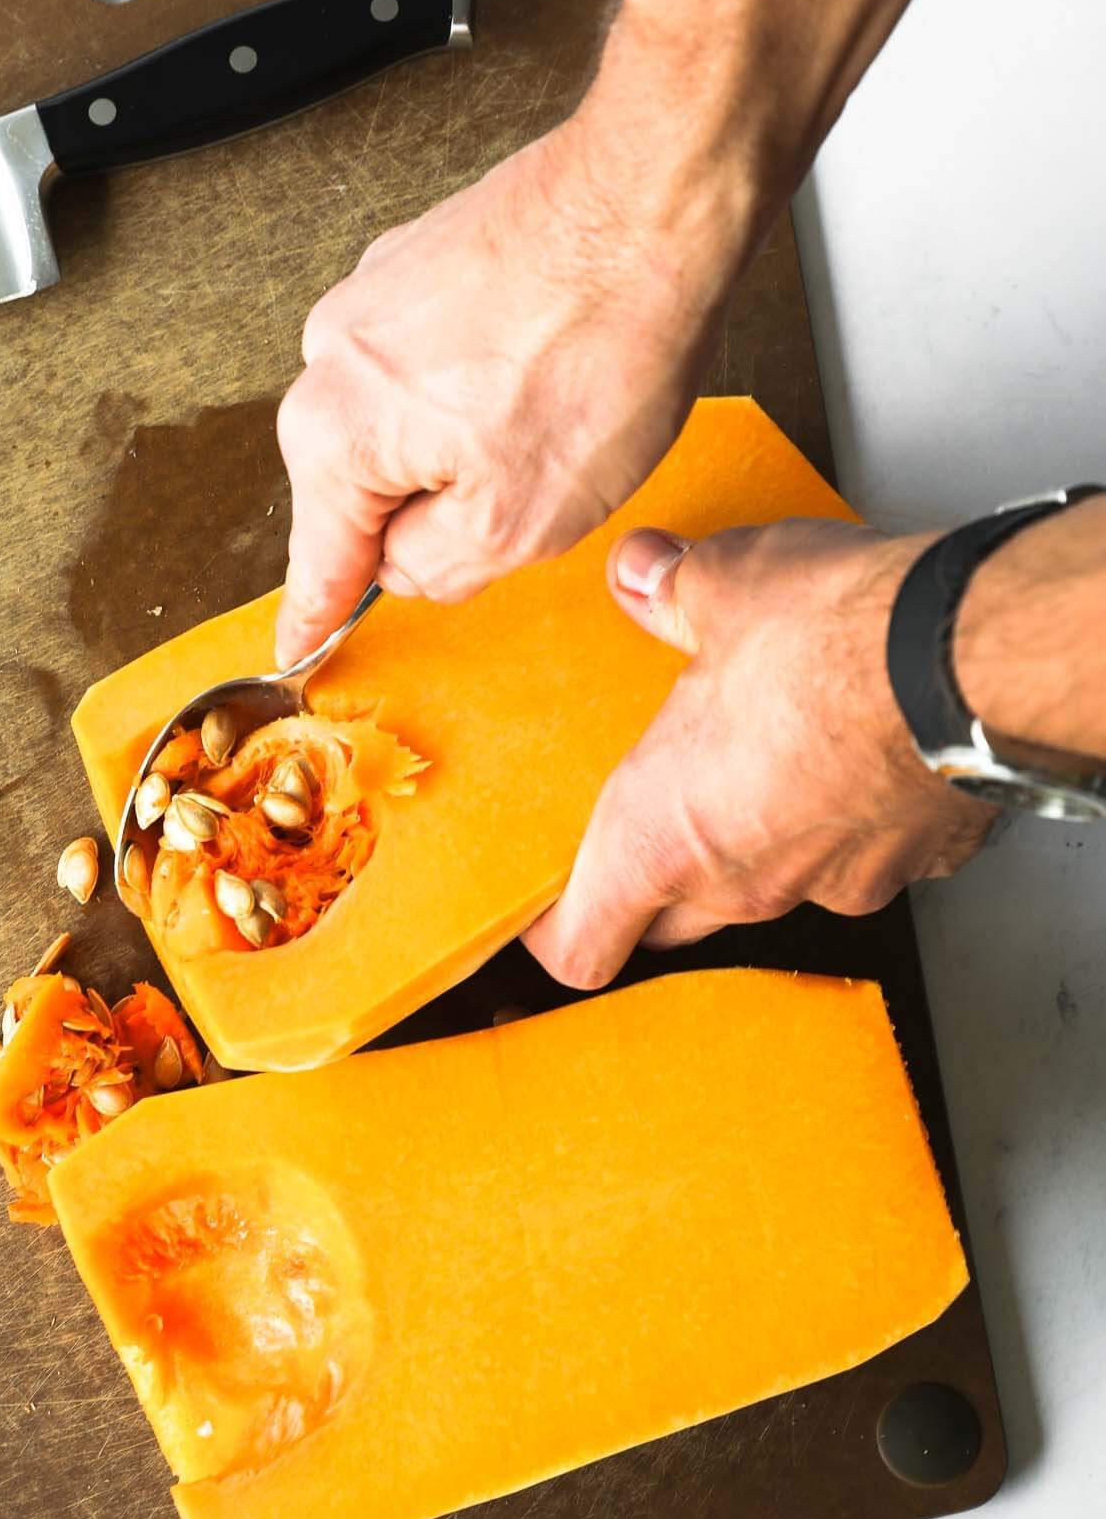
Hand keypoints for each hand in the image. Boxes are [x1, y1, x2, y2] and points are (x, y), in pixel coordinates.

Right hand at [274, 116, 746, 666]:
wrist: (655, 194)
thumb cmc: (599, 341)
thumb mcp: (519, 521)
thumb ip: (436, 568)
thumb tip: (407, 562)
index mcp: (334, 432)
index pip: (320, 558)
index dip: (319, 612)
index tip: (297, 645)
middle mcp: (332, 355)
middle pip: (373, 486)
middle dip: (444, 504)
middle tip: (533, 484)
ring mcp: (376, 295)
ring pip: (415, 422)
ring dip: (479, 438)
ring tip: (560, 407)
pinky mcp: (427, 258)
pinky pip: (445, 360)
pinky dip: (495, 380)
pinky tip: (558, 364)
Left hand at [524, 518, 996, 987]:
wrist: (972, 659)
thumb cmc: (834, 642)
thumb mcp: (722, 587)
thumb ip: (671, 591)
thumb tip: (646, 573)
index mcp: (661, 836)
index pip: (581, 945)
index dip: (557, 932)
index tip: (546, 912)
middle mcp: (742, 881)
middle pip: (673, 921)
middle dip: (659, 880)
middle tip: (659, 810)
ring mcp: (834, 883)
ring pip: (773, 887)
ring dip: (764, 842)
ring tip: (772, 759)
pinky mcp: (914, 863)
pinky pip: (864, 856)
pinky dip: (855, 822)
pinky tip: (859, 753)